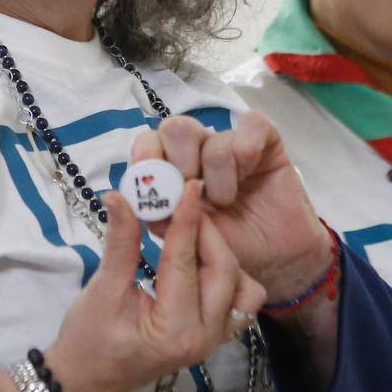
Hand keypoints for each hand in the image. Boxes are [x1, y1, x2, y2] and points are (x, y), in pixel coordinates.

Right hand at [43, 181, 264, 391]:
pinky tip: (201, 260)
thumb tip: (121, 196)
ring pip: (241, 287)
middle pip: (224, 271)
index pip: (185, 261)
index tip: (188, 185)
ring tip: (191, 235)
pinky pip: (239, 303)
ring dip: (222, 255)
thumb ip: (121, 242)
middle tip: (183, 204)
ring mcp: (213, 340)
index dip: (186, 219)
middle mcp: (204, 337)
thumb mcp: (102, 289)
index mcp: (175, 330)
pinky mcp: (214, 337)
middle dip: (206, 232)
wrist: (84, 380)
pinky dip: (229, 277)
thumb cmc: (86, 341)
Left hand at [131, 112, 329, 302]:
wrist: (276, 267)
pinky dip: (247, 145)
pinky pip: (253, 123)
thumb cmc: (225, 255)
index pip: (148, 144)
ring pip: (211, 135)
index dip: (146, 157)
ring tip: (226, 201)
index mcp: (171, 175)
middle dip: (179, 163)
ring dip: (217, 173)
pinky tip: (250, 171)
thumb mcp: (183, 246)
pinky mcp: (265, 143)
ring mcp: (230, 146)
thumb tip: (116, 196)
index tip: (153, 183)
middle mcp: (198, 154)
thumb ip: (155, 219)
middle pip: (175, 129)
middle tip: (193, 193)